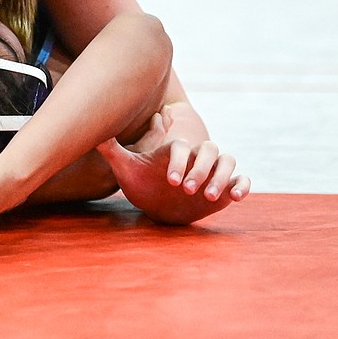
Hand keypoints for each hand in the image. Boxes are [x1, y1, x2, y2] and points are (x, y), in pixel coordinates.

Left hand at [97, 112, 249, 224]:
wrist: (156, 204)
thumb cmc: (140, 183)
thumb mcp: (126, 167)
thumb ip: (113, 150)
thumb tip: (94, 134)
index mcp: (173, 149)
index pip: (181, 146)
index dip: (177, 161)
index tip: (169, 181)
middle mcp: (195, 156)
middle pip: (209, 149)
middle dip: (200, 168)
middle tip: (186, 189)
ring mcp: (212, 170)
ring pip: (227, 160)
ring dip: (221, 176)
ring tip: (209, 196)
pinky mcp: (225, 186)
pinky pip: (241, 179)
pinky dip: (243, 184)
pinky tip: (237, 197)